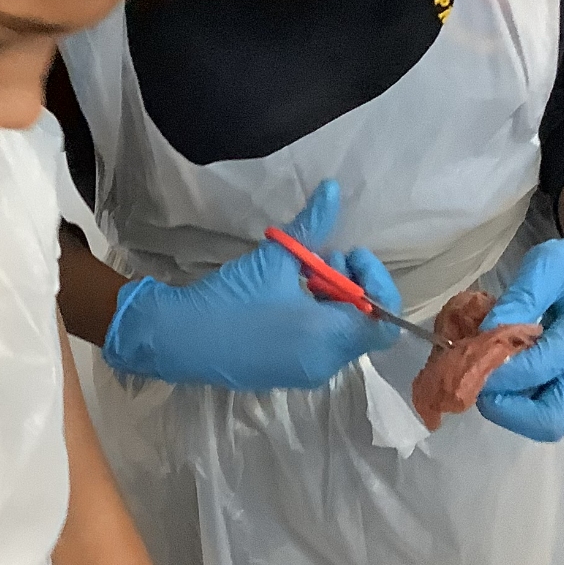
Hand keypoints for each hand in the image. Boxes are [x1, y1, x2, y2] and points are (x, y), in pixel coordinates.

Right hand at [101, 181, 401, 390]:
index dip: (376, 282)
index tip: (349, 255)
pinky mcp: (287, 374)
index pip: (384, 320)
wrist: (179, 339)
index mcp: (328, 338)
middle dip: (350, 285)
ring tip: (298, 274)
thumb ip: (312, 226)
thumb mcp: (275, 258)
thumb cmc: (232, 299)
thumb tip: (332, 190)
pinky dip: (315, 318)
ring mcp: (306, 373)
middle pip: (362, 324)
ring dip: (330, 301)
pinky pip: (319, 345)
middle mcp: (325, 363)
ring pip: (340, 335)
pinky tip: (285, 296)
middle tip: (319, 259)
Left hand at [476, 199, 563, 440]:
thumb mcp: (549, 264)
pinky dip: (522, 397)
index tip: (466, 356)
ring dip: (511, 406)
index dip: (494, 372)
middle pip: (548, 421)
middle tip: (479, 380)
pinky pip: (551, 405)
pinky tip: (506, 367)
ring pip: (548, 420)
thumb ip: (519, 298)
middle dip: (505, 409)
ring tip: (488, 372)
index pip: (533, 373)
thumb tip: (482, 335)